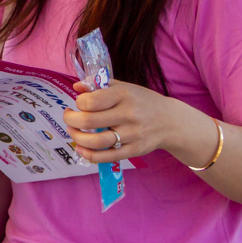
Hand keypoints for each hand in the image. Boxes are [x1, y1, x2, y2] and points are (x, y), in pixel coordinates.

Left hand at [65, 79, 209, 165]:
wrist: (172, 121)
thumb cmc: (142, 101)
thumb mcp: (124, 87)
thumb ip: (99, 86)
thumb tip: (77, 87)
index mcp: (123, 95)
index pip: (90, 101)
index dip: (78, 103)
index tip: (78, 104)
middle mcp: (128, 114)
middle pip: (88, 121)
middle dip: (70, 120)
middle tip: (69, 118)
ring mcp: (132, 135)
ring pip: (96, 142)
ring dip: (77, 138)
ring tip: (73, 132)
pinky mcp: (135, 150)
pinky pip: (107, 156)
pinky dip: (89, 155)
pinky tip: (81, 149)